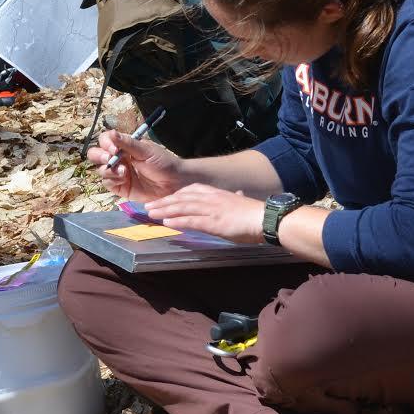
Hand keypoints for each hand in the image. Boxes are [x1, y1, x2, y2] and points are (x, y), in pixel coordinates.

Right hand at [87, 130, 189, 201]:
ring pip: (101, 170)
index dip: (106, 143)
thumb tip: (111, 133)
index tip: (114, 149)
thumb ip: (128, 143)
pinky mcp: (120, 187)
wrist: (175, 183)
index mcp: (125, 146)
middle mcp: (119, 158)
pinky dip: (112, 180)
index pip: (106, 140)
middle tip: (109, 159)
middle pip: (96, 155)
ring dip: (108, 170)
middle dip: (99, 156)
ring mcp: (119, 173)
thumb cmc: (163, 163)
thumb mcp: (146, 151)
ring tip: (123, 172)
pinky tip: (124, 179)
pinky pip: (108, 183)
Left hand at [144, 184, 264, 242]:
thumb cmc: (254, 214)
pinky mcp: (213, 222)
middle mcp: (210, 198)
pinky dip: (177, 221)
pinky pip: (191, 221)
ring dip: (165, 210)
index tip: (163, 199)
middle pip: (181, 198)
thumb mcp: (240, 202)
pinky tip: (167, 223)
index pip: (189, 191)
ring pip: (182, 208)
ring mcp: (211, 210)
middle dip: (163, 202)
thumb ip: (234, 199)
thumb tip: (237, 195)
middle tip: (148, 206)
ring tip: (151, 213)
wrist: (265, 219)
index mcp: (216, 193)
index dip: (174, 195)